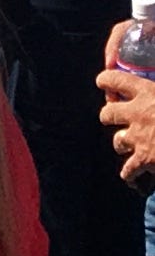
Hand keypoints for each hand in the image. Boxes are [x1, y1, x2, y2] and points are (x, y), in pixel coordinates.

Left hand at [100, 74, 154, 189]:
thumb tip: (154, 88)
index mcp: (148, 92)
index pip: (115, 79)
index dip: (107, 81)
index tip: (104, 83)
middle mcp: (138, 113)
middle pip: (107, 113)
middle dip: (110, 116)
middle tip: (117, 118)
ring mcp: (138, 137)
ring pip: (117, 141)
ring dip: (124, 144)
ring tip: (132, 146)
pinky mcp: (144, 160)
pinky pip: (128, 170)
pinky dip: (130, 173)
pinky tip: (133, 176)